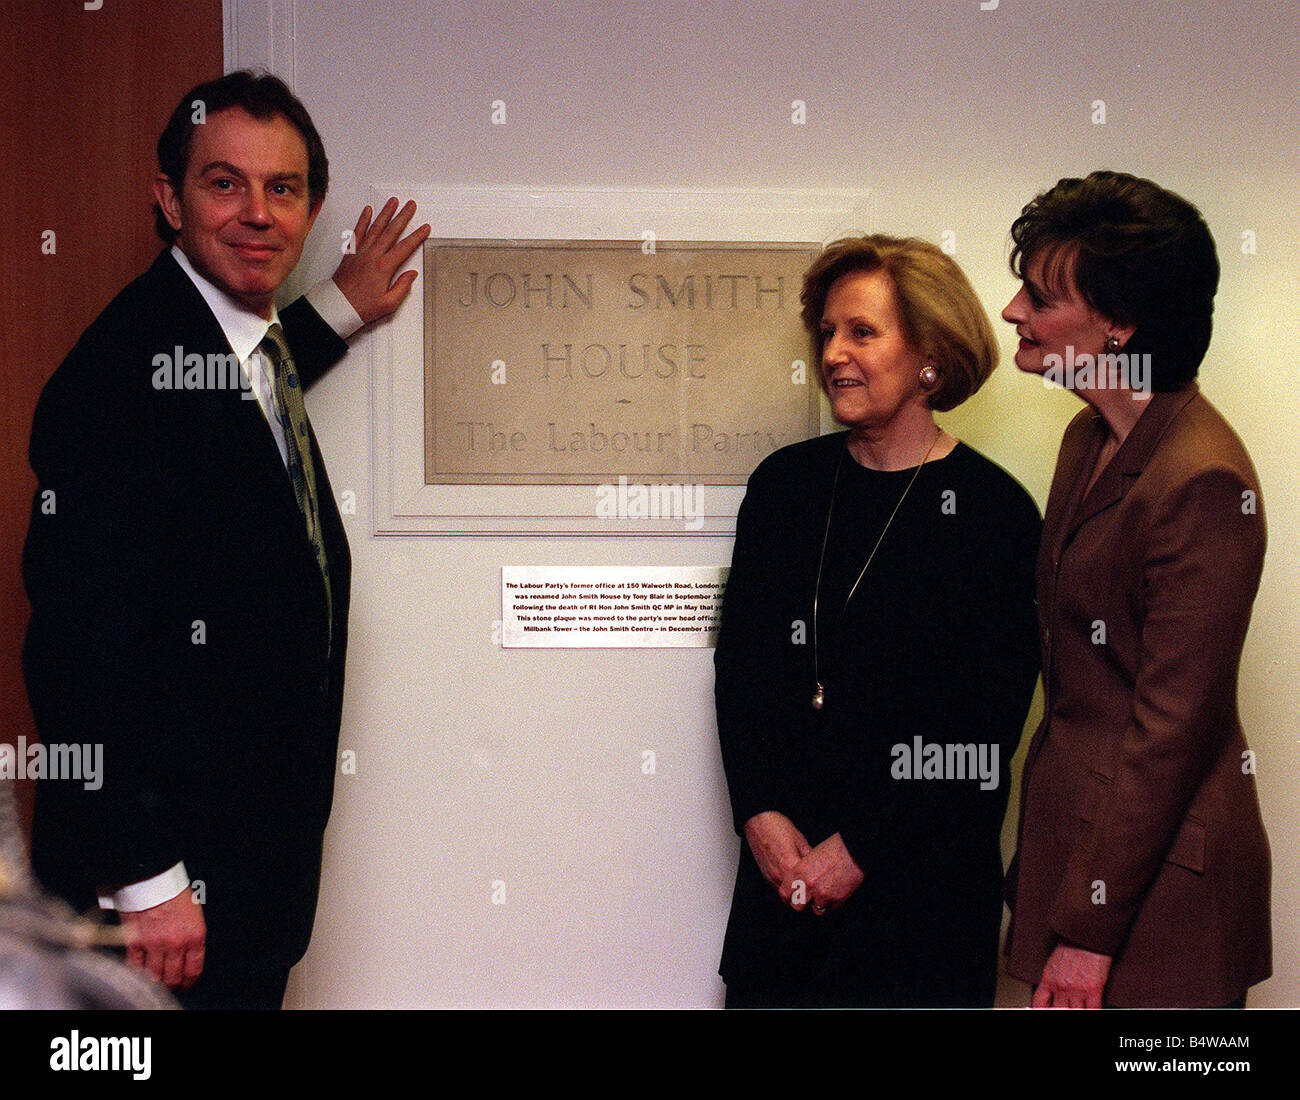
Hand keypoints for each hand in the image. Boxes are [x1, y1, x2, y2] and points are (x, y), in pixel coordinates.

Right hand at [119, 888, 205, 990]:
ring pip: (154, 976)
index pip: (193, 969)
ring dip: (155, 981)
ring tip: (155, 981)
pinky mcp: (135, 942)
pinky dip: (137, 971)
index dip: (189, 981)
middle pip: (173, 977)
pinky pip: (136, 965)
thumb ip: (191, 936)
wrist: (153, 878)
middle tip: (170, 985)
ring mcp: (155, 945)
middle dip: (173, 984)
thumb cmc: (173, 892)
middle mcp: (176, 944)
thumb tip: (187, 955)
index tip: (186, 984)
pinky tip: (140, 972)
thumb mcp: (193, 913)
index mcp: (195, 935)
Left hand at [331, 197, 431, 323]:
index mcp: (384, 267)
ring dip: (385, 213)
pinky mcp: (351, 253)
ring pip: (376, 228)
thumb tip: (411, 274)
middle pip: (391, 231)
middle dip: (403, 217)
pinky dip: (363, 220)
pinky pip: (358, 232)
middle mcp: (372, 256)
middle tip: (410, 205)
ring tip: (393, 202)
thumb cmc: (361, 307)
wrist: (338, 306)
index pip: (405, 247)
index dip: (417, 236)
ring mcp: (361, 252)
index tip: (425, 228)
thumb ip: (402, 287)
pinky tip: (368, 211)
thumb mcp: (389, 304)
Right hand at [744, 811, 810, 894]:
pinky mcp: (765, 875)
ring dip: (794, 896)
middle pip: (793, 898)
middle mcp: (778, 873)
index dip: (813, 890)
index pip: (804, 888)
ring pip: (784, 897)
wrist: (758, 822)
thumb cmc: (777, 827)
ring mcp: (770, 876)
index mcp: (789, 864)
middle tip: (811, 892)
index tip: (818, 889)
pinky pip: (777, 889)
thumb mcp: (800, 840)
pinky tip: (791, 881)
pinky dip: (785, 889)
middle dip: (804, 898)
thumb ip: (809, 857)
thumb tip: (817, 866)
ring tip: (802, 888)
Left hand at [784, 832, 863, 913]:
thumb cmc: (833, 848)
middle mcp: (809, 885)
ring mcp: (823, 894)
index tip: (791, 897)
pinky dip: (832, 903)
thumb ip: (802, 871)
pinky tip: (835, 892)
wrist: (853, 851)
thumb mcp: (811, 856)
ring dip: (819, 904)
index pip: (785, 893)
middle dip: (802, 904)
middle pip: (798, 906)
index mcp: (799, 872)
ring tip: (824, 894)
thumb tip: (798, 882)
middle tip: (807, 900)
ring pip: (816, 910)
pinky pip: (832, 908)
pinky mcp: (837, 899)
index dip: (787, 897)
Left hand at [1032, 944, 1111, 1007]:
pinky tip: (1093, 1009)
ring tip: (1081, 1007)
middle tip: (1068, 1007)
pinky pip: (1093, 1010)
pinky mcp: (1093, 989)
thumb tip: (1054, 992)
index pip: (1040, 1003)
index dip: (1043, 1010)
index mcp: (1048, 978)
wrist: (1087, 932)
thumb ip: (1053, 978)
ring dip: (1078, 1011)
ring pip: (1076, 1012)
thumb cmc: (1073, 943)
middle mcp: (1060, 986)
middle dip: (1063, 1010)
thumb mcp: (1054, 961)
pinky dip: (1093, 1011)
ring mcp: (1077, 989)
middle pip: (1059, 1010)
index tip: (1047, 1011)